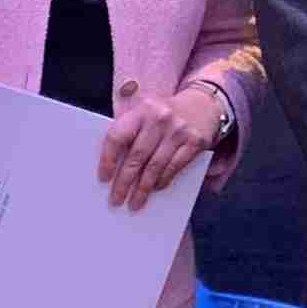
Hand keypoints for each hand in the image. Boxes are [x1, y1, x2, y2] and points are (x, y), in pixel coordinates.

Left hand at [94, 84, 225, 210]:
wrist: (203, 104)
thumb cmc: (166, 114)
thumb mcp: (146, 113)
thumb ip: (131, 132)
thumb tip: (114, 166)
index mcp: (142, 109)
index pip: (118, 136)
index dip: (108, 159)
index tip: (103, 178)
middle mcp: (159, 118)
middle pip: (136, 155)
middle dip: (124, 181)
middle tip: (116, 200)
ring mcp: (178, 130)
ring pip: (155, 165)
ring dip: (143, 188)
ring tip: (135, 203)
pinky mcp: (195, 142)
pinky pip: (174, 167)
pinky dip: (162, 181)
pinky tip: (155, 189)